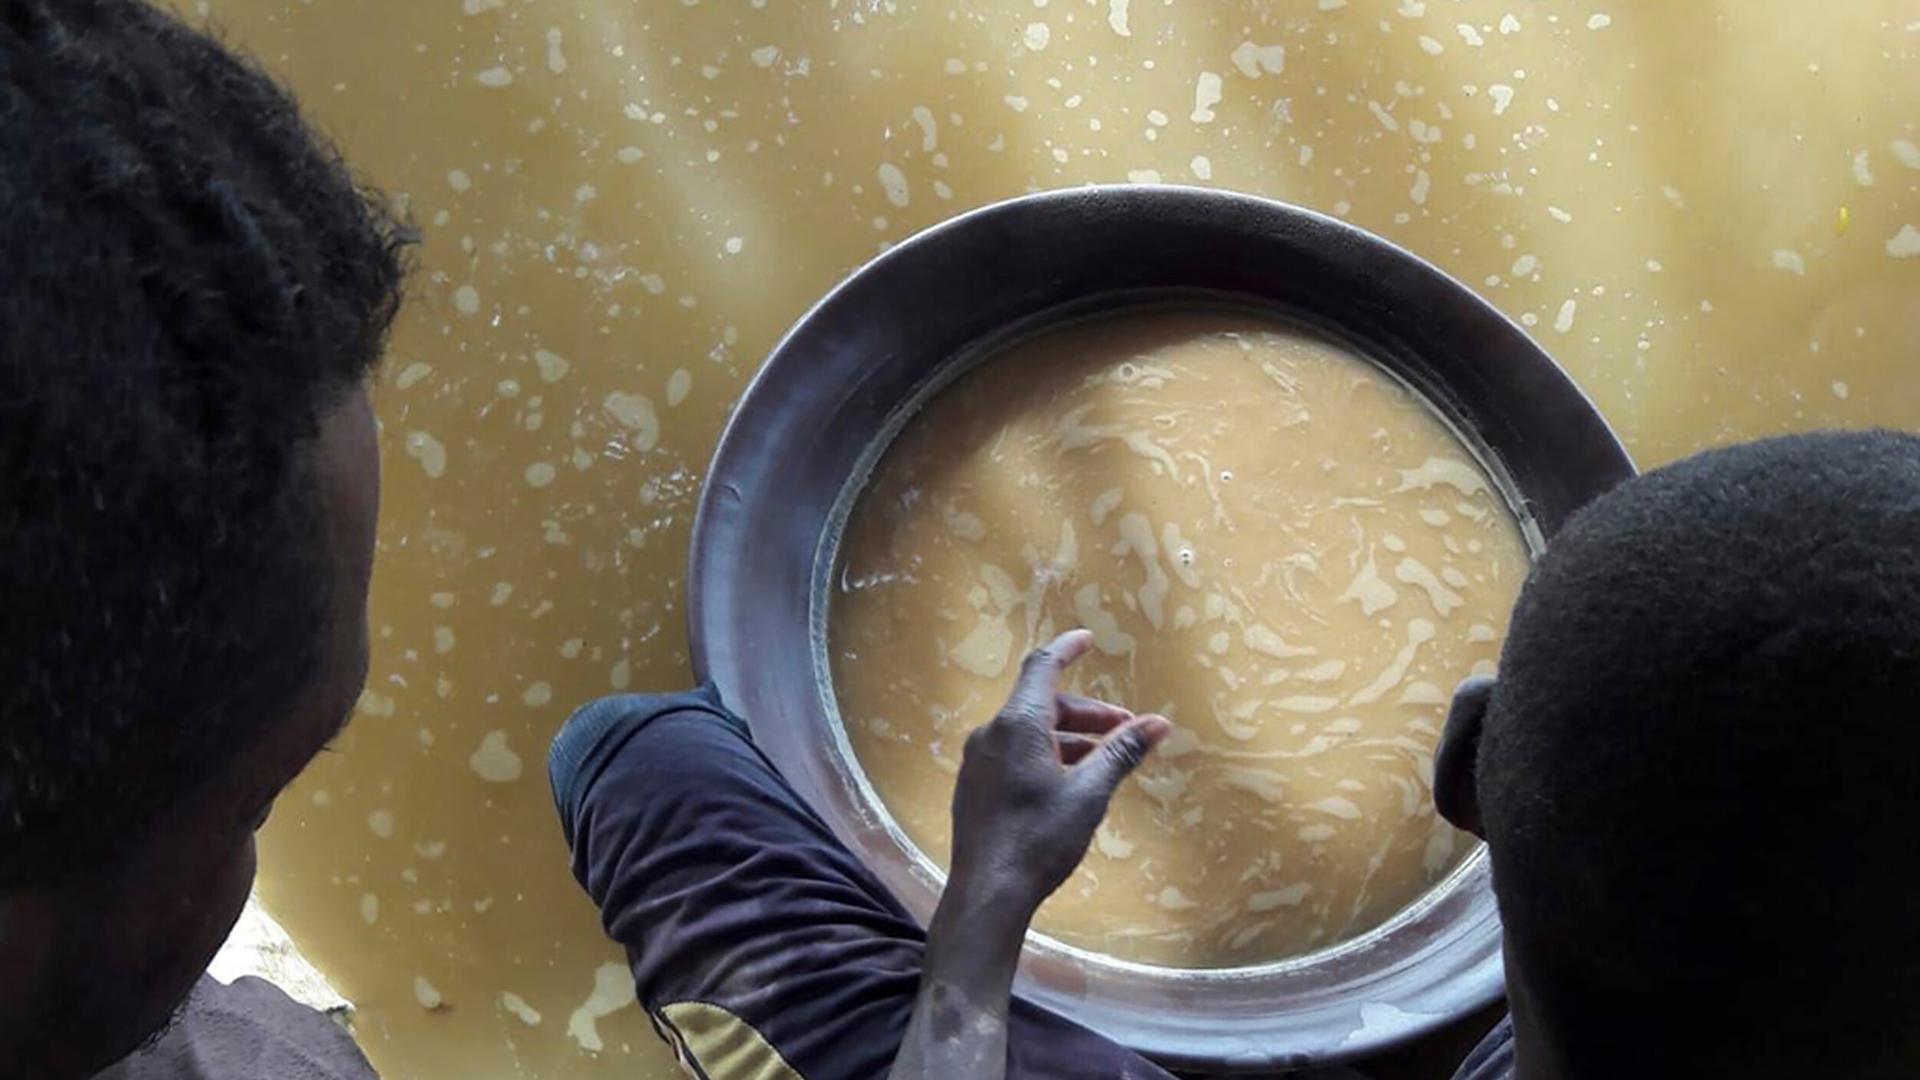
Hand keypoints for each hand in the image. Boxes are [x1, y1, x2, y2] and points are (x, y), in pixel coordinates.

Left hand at [945, 629, 1171, 922]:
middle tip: (1125, 732)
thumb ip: (1121, 753)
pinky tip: (1069, 784)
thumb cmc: (1040, 838)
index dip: (1067, 649)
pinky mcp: (975, 787)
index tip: (1087, 640)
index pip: (1042, 667)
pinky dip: (1046, 756)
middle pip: (1042, 705)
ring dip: (1069, 739)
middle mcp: (991, 734)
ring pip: (1029, 733)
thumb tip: (1158, 723)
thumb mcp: (1089, 794)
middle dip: (1087, 714)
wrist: (987, 892)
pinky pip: (1014, 755)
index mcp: (1017, 725)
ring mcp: (977, 761)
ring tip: (1105, 763)